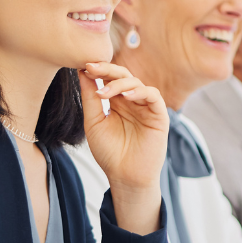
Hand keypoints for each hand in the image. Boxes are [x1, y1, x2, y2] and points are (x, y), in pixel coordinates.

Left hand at [79, 63, 167, 234]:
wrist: (124, 177)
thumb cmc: (109, 153)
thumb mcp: (94, 122)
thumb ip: (90, 98)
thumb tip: (83, 73)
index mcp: (117, 101)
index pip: (109, 78)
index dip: (98, 70)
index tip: (83, 66)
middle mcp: (132, 101)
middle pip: (123, 75)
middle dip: (107, 70)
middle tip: (92, 68)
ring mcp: (146, 107)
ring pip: (136, 83)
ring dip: (119, 84)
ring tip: (104, 93)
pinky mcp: (159, 116)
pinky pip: (153, 96)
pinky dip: (140, 92)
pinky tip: (126, 97)